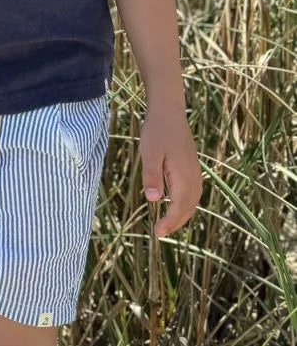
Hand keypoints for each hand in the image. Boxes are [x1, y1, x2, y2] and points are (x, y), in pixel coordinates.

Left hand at [139, 107, 201, 237]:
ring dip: (181, 215)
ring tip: (166, 224)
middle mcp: (194, 177)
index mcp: (184, 176)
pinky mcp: (192, 168)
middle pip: (188, 208)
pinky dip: (185, 204)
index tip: (157, 233)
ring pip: (192, 202)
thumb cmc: (157, 132)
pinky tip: (174, 205)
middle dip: (175, 223)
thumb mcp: (150, 153)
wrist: (169, 113)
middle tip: (160, 233)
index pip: (179, 208)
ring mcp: (195, 173)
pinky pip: (192, 193)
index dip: (169, 223)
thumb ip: (152, 176)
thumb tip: (154, 200)